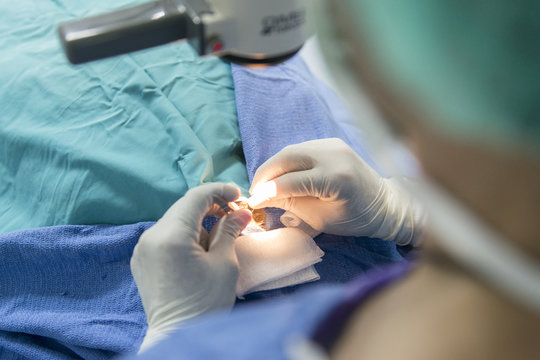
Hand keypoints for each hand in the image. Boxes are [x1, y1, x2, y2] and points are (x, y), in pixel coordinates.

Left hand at [130, 183, 251, 351]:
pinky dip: (183, 234)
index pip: (196, 197)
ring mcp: (142, 248)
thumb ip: (229, 230)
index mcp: (171, 236)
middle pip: (184, 207)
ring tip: (216, 240)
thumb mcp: (224, 264)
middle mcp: (151, 237)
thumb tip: (239, 211)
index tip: (238, 195)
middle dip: (210, 206)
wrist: (177, 336)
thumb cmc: (205, 304)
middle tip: (233, 214)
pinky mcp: (141, 259)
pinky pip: (164, 235)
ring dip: (197, 222)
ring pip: (174, 220)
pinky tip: (198, 250)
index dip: (219, 190)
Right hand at [248, 138, 420, 244]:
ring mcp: (333, 144)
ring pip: (290, 150)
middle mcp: (333, 154)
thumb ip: (290, 205)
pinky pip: (300, 149)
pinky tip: (280, 176)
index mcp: (335, 179)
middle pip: (286, 157)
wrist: (384, 203)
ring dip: (273, 167)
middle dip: (265, 174)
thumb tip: (262, 198)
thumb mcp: (320, 220)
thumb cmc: (355, 219)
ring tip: (264, 185)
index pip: (290, 182)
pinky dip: (286, 162)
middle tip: (255, 191)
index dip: (267, 192)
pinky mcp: (331, 142)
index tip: (252, 202)